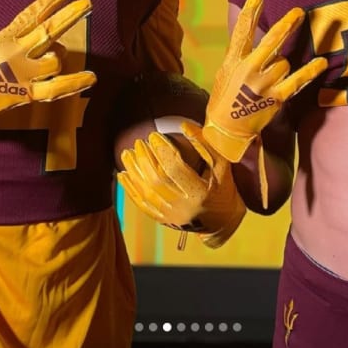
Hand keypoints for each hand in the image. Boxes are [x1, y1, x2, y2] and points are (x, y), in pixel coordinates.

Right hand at [0, 0, 95, 130]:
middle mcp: (17, 52)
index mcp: (7, 37)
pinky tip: (92, 77)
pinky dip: (74, 83)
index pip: (31, 15)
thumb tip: (50, 35)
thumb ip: (21, 35)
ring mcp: (23, 72)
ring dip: (58, 58)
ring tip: (51, 60)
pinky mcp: (27, 93)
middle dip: (68, 16)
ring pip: (54, 60)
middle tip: (87, 3)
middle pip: (48, 30)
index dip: (48, 1)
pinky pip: (55, 88)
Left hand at [117, 121, 244, 248]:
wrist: (222, 221)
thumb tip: (183, 125)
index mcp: (200, 193)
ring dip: (133, 171)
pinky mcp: (163, 221)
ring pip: (146, 193)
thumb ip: (205, 145)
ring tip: (127, 153)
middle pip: (156, 181)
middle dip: (144, 159)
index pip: (175, 170)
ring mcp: (171, 216)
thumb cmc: (224, 188)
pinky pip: (142, 205)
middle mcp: (183, 208)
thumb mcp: (222, 165)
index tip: (154, 136)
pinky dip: (130, 189)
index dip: (163, 151)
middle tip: (139, 142)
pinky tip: (122, 175)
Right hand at [203, 0, 327, 162]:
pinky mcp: (276, 98)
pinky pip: (297, 80)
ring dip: (281, 66)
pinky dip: (310, 71)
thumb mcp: (225, 73)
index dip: (249, 13)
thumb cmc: (224, 99)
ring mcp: (263, 84)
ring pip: (284, 62)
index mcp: (233, 61)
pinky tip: (320, 62)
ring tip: (267, 80)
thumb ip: (239, 56)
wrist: (225, 130)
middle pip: (271, 42)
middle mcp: (249, 70)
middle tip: (299, 12)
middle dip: (285, 25)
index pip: (241, 32)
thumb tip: (254, 39)